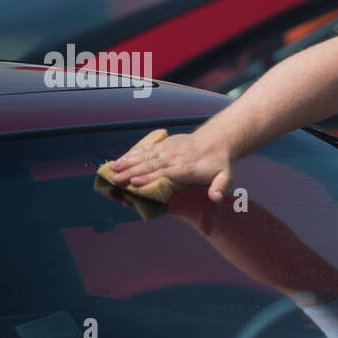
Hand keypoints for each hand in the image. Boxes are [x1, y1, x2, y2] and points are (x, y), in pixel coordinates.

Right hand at [109, 129, 234, 202]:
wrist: (217, 140)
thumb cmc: (219, 163)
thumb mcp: (226, 176)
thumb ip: (220, 187)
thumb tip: (216, 197)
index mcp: (187, 168)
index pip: (164, 173)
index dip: (149, 178)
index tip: (134, 183)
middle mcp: (174, 157)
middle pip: (150, 165)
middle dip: (131, 172)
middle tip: (116, 179)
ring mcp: (168, 149)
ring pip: (144, 156)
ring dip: (127, 163)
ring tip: (112, 169)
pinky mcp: (164, 145)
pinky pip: (145, 149)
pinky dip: (132, 154)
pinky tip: (120, 159)